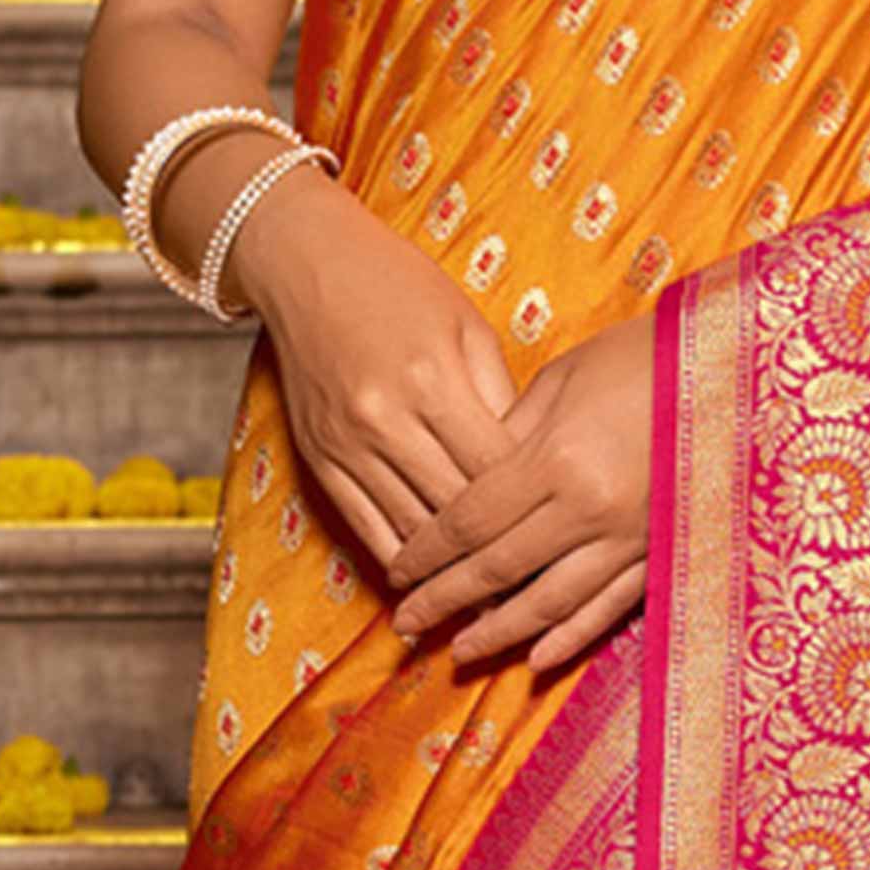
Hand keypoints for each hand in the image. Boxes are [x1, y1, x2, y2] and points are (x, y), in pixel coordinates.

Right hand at [230, 172, 516, 567]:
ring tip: (494, 605)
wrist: (305, 263)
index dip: (532, 509)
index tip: (564, 537)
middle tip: (542, 587)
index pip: (495, 470)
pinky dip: (402, 562)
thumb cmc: (398, 285)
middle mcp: (385, 421)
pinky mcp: (320, 460)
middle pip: (456, 511)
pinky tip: (432, 583)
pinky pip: (366, 528)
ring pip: (412, 531)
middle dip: (500, 553)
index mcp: (432, 381)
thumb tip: (533, 466)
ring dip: (452, 573)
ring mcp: (347, 445)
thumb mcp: (466, 324)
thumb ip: (501, 396)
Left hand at [386, 318, 651, 676]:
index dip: (427, 553)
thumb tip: (465, 484)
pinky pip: (610, 607)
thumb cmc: (641, 357)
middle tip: (406, 626)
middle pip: (498, 569)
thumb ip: (511, 436)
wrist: (733, 366)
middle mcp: (590, 509)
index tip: (397, 573)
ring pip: (551, 602)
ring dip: (499, 633)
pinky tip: (538, 659)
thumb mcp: (562, 380)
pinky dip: (571, 636)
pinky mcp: (662, 550)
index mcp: (556, 459)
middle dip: (445, 601)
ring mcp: (631, 538)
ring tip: (460, 651)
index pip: (470, 521)